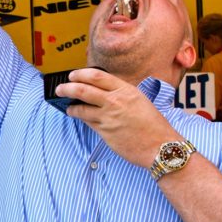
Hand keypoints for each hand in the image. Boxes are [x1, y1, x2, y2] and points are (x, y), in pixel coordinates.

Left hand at [55, 68, 182, 166]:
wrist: (161, 147)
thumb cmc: (153, 124)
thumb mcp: (139, 100)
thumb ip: (120, 93)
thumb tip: (100, 90)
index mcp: (126, 90)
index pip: (97, 76)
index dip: (81, 74)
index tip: (72, 75)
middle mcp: (116, 101)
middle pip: (83, 90)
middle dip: (67, 88)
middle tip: (60, 88)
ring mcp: (109, 117)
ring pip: (81, 108)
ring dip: (71, 107)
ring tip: (68, 106)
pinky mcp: (105, 132)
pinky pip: (88, 122)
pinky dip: (81, 118)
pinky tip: (78, 117)